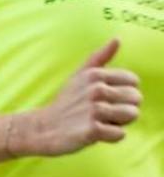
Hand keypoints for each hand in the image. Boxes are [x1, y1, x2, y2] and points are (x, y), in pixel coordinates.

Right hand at [17, 40, 141, 156]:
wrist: (41, 129)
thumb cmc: (65, 103)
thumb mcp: (78, 76)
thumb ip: (99, 58)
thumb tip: (117, 39)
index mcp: (96, 75)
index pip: (133, 82)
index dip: (123, 93)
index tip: (105, 99)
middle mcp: (96, 90)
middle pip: (136, 99)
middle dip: (123, 108)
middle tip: (101, 113)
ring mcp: (94, 110)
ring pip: (132, 115)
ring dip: (119, 123)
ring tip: (100, 122)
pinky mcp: (92, 130)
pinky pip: (120, 134)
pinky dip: (110, 137)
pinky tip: (94, 134)